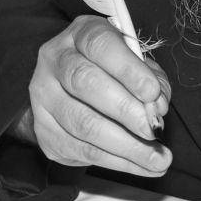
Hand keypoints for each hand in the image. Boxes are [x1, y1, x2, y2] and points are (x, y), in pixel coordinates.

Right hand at [22, 15, 171, 176]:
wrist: (69, 91)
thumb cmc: (111, 71)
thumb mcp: (135, 63)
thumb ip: (150, 80)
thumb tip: (156, 108)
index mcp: (80, 34)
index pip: (100, 46)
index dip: (128, 70)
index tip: (153, 93)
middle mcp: (54, 60)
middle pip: (85, 83)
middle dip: (125, 110)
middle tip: (153, 130)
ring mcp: (43, 96)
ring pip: (82, 123)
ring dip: (125, 145)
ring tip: (157, 159)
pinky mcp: (45, 130)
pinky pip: (81, 150)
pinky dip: (117, 162)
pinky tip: (141, 165)